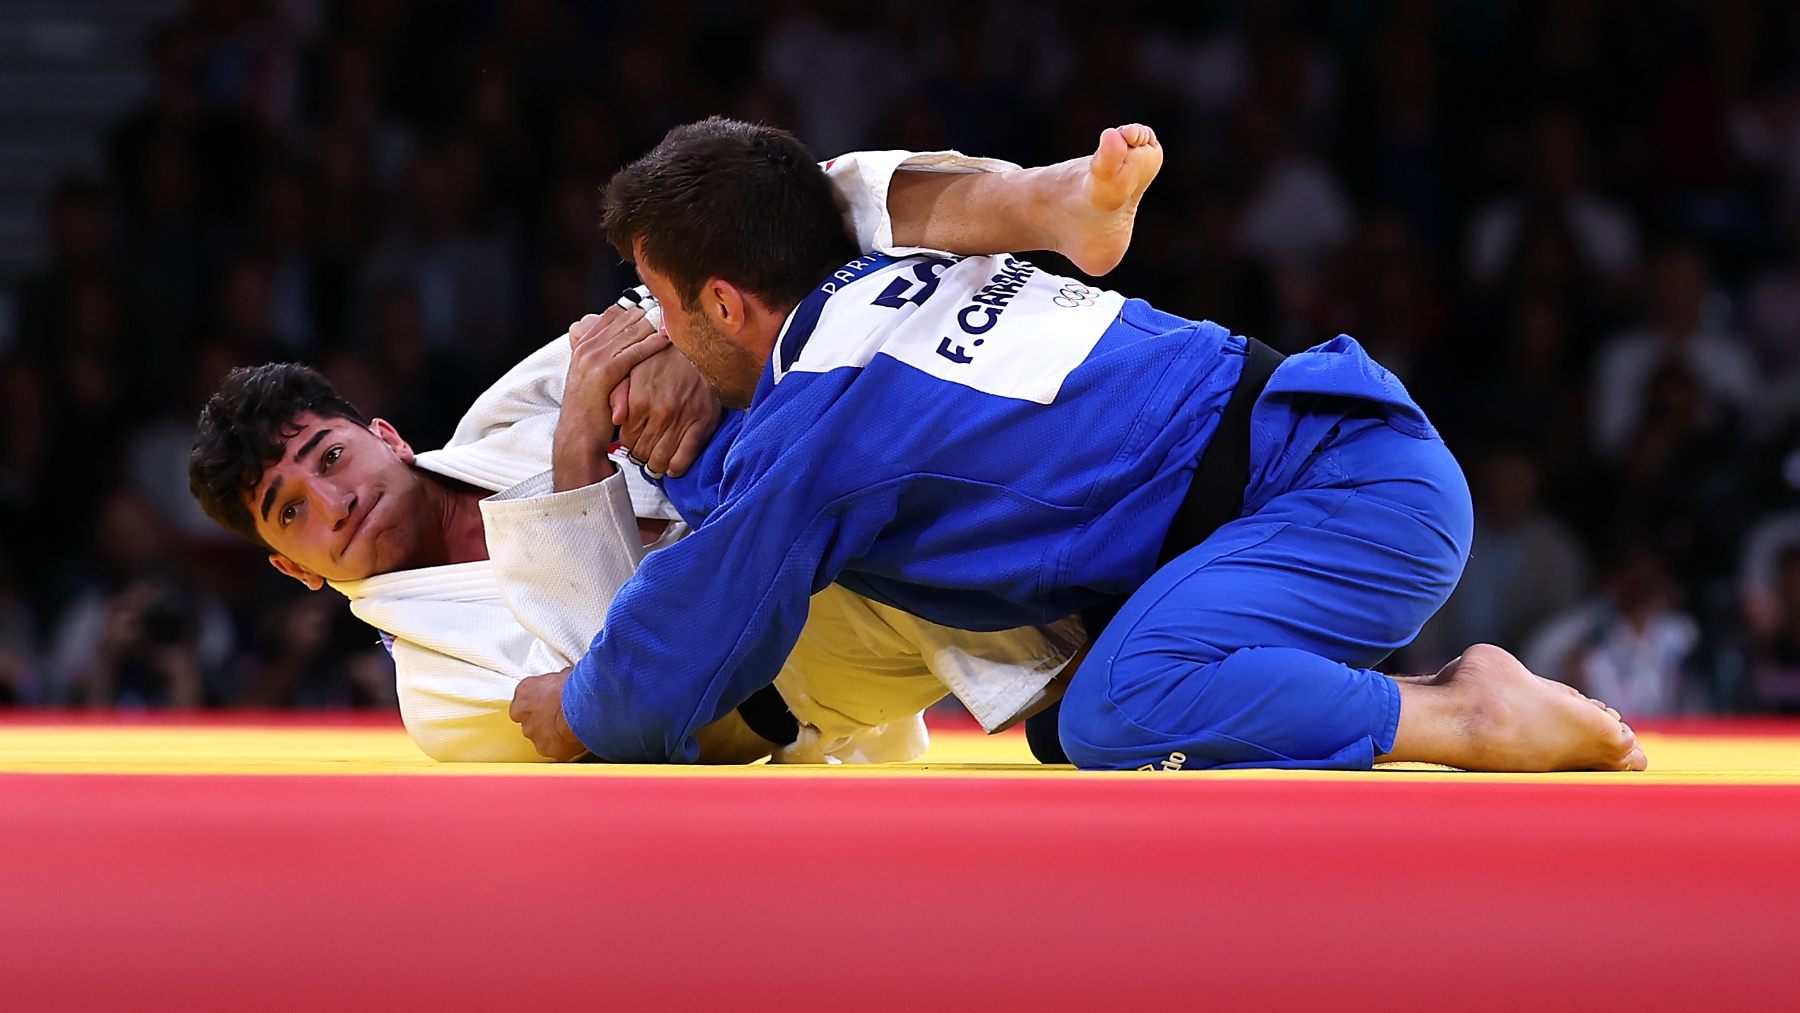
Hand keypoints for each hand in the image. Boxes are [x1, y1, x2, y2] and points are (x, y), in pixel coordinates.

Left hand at [510, 667, 586, 760]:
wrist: (583, 707)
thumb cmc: (574, 689)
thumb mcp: (564, 675)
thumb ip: (557, 682)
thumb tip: (566, 681)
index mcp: (525, 692)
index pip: (523, 701)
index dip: (537, 703)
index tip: (547, 702)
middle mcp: (524, 715)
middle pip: (530, 720)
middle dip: (544, 720)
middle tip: (561, 715)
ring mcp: (533, 734)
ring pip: (540, 737)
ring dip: (552, 734)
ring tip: (570, 727)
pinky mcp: (546, 749)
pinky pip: (553, 749)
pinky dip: (563, 746)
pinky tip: (575, 738)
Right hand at [554, 307, 667, 491]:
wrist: (578, 436)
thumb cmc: (592, 411)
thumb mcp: (594, 378)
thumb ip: (605, 358)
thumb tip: (627, 344)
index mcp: (584, 344)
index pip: (612, 314)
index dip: (636, 308)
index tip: (658, 306)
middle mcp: (587, 346)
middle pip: (622, 318)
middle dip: (648, 312)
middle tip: (671, 307)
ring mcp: (593, 358)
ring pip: (629, 331)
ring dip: (653, 323)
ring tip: (674, 318)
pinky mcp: (604, 372)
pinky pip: (633, 351)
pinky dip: (651, 343)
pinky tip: (667, 339)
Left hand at [612, 344, 720, 477]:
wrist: (700, 350)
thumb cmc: (665, 358)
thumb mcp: (634, 369)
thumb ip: (620, 393)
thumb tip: (615, 418)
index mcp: (640, 400)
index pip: (626, 438)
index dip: (628, 443)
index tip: (632, 442)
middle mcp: (659, 413)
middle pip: (642, 451)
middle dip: (640, 456)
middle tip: (643, 454)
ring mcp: (681, 420)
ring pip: (662, 457)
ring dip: (656, 465)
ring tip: (655, 463)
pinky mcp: (701, 424)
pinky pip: (686, 455)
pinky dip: (677, 466)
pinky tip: (672, 468)